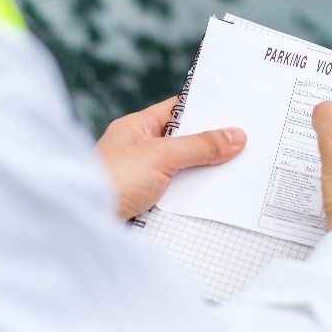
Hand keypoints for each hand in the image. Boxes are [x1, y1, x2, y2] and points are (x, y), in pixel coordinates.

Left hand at [97, 96, 246, 219]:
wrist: (86, 221)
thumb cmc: (112, 179)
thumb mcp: (161, 156)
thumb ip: (199, 146)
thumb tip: (234, 136)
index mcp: (136, 128)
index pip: (176, 110)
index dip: (205, 110)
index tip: (235, 112)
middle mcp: (138, 150)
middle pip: (182, 143)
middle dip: (210, 146)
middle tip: (245, 145)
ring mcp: (141, 178)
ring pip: (181, 171)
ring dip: (203, 175)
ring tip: (238, 172)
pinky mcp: (144, 204)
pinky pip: (175, 196)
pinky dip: (192, 198)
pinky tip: (214, 199)